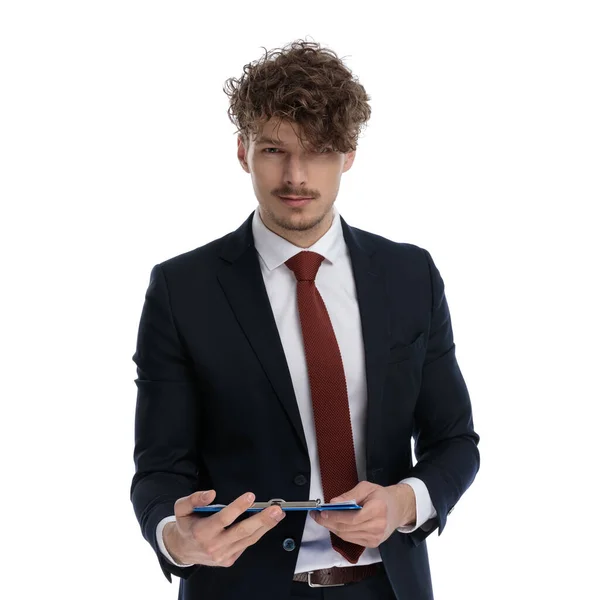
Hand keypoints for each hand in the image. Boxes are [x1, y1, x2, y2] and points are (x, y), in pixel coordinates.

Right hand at [163, 490, 285, 566]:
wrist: (183, 550)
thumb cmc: (186, 525)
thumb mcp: (182, 508)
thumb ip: (194, 499)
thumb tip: (210, 494)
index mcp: (202, 532)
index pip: (223, 518)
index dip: (237, 507)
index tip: (250, 496)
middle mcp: (214, 545)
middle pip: (242, 531)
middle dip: (261, 519)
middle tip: (275, 509)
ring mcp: (223, 555)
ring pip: (248, 539)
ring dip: (265, 526)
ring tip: (278, 514)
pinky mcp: (229, 560)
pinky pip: (246, 545)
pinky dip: (258, 533)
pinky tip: (267, 523)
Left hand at [310, 481, 415, 547]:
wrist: (398, 508)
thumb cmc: (381, 496)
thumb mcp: (366, 487)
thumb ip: (349, 495)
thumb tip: (333, 503)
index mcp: (377, 509)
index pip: (352, 518)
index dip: (335, 516)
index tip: (321, 512)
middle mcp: (377, 526)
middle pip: (347, 528)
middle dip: (328, 522)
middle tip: (316, 515)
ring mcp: (375, 537)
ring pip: (347, 536)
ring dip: (332, 528)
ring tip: (322, 519)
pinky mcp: (372, 543)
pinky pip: (351, 539)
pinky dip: (341, 532)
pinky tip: (335, 524)